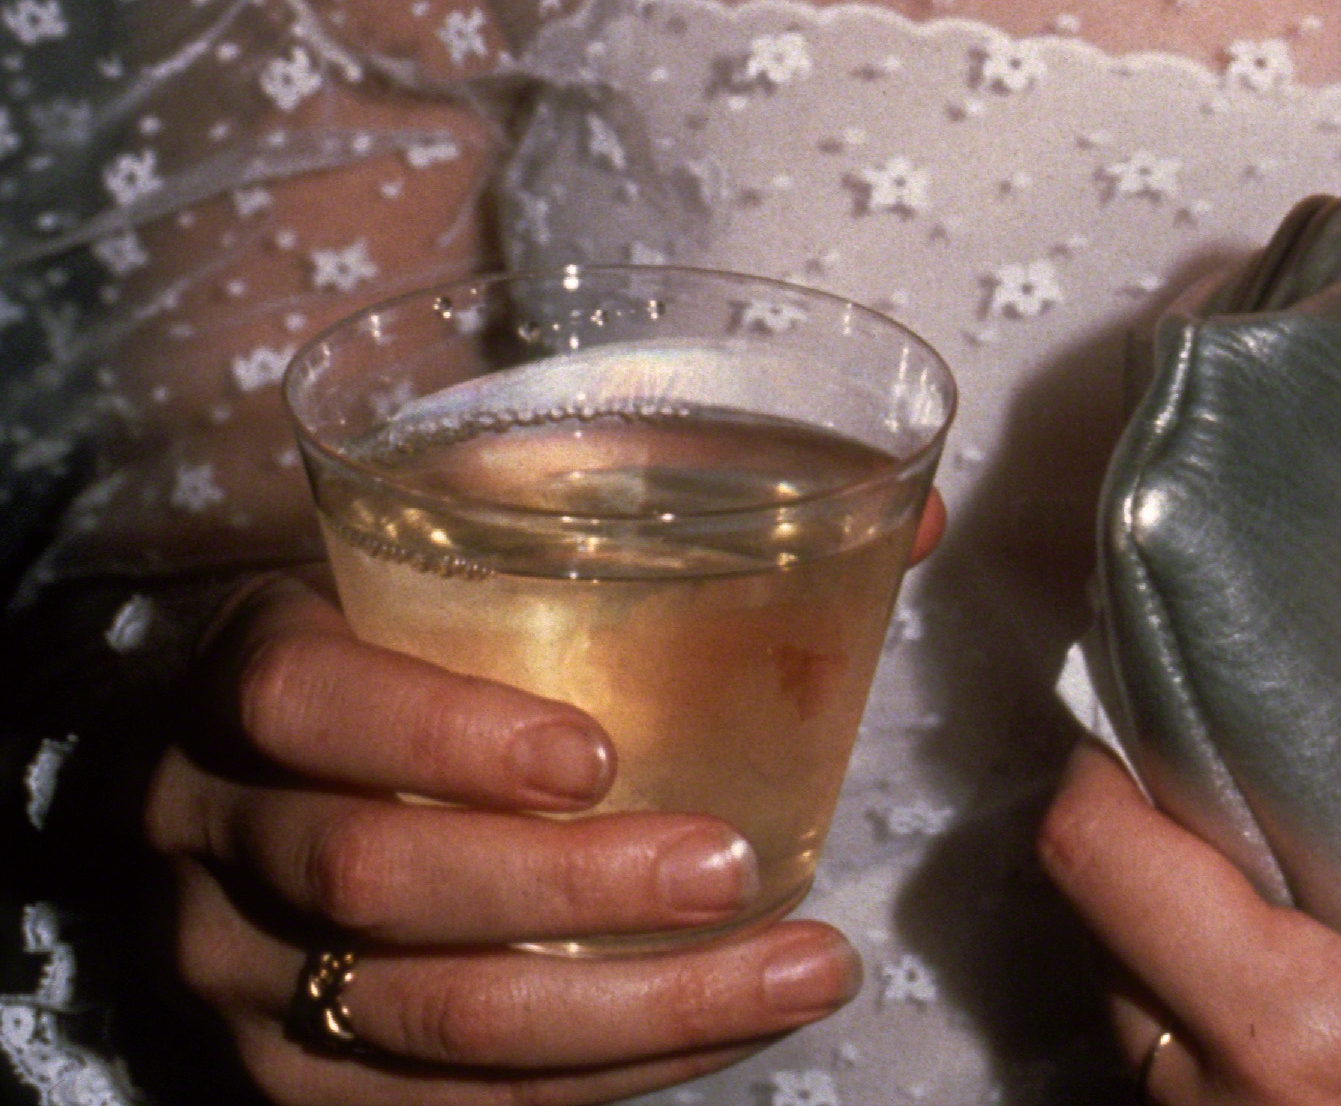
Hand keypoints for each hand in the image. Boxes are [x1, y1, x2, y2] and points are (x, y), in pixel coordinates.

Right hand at [143, 573, 865, 1102]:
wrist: (260, 775)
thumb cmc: (408, 636)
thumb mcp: (470, 550)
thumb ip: (660, 516)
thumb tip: (907, 521)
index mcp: (243, 671)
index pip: (305, 702)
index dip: (443, 731)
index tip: (598, 752)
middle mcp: (209, 835)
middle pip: (376, 878)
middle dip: (572, 894)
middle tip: (737, 868)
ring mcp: (235, 982)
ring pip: (426, 1024)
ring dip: (629, 1013)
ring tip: (796, 968)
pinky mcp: (288, 1089)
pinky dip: (605, 1080)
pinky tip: (728, 1030)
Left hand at [1039, 446, 1340, 1105]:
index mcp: (1298, 1036)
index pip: (1097, 863)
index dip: (1105, 762)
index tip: (1162, 695)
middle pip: (1106, 937)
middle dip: (1164, 840)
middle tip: (1249, 759)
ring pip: (1140, 1017)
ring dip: (1190, 934)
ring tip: (1294, 851)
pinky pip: (1192, 1086)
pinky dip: (1220, 1017)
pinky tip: (1319, 959)